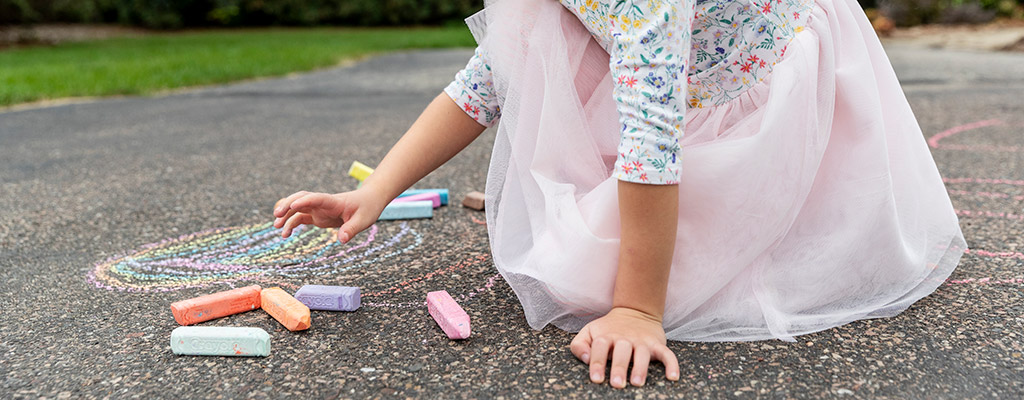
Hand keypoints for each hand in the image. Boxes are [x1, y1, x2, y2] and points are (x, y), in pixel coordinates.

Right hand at [272, 187, 387, 242]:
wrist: (368, 200)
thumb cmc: (367, 208)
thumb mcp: (363, 220)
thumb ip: (351, 229)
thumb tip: (341, 240)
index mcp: (333, 201)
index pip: (316, 198)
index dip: (305, 200)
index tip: (293, 206)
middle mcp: (323, 203)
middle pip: (301, 198)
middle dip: (287, 204)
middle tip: (277, 215)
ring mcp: (318, 209)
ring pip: (297, 208)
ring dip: (286, 215)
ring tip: (276, 227)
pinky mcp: (317, 216)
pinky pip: (300, 218)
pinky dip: (291, 224)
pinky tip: (285, 234)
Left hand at [569, 307, 679, 387]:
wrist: (634, 311)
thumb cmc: (608, 329)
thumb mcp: (589, 331)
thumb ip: (579, 345)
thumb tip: (585, 358)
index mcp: (606, 336)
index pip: (599, 347)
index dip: (597, 362)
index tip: (596, 378)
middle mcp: (624, 338)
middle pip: (622, 351)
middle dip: (619, 368)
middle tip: (617, 384)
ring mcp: (642, 341)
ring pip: (643, 354)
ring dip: (641, 368)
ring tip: (637, 382)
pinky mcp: (657, 344)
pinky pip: (667, 354)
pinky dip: (672, 364)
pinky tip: (672, 377)